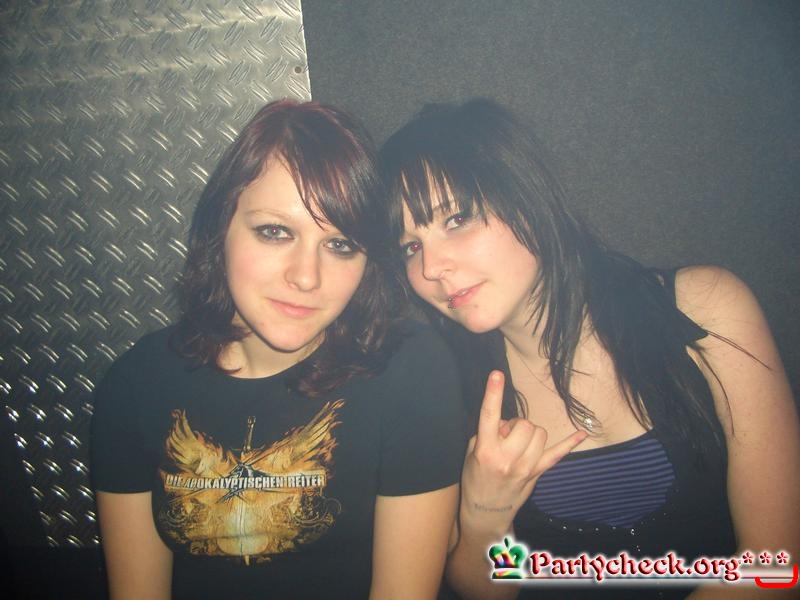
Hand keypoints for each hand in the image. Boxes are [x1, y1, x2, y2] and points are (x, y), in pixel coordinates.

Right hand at [460, 370, 586, 535]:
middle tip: (505, 437)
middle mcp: (507, 458)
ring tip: (517, 444)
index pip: (489, 416)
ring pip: (538, 433)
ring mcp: (525, 467)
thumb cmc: (475, 478)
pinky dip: (569, 444)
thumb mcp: (471, 452)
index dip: (492, 393)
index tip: (496, 374)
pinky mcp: (537, 473)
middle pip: (523, 423)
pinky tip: (581, 433)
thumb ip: (488, 432)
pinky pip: (557, 455)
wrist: (485, 512)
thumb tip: (508, 423)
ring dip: (529, 433)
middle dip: (515, 425)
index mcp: (486, 450)